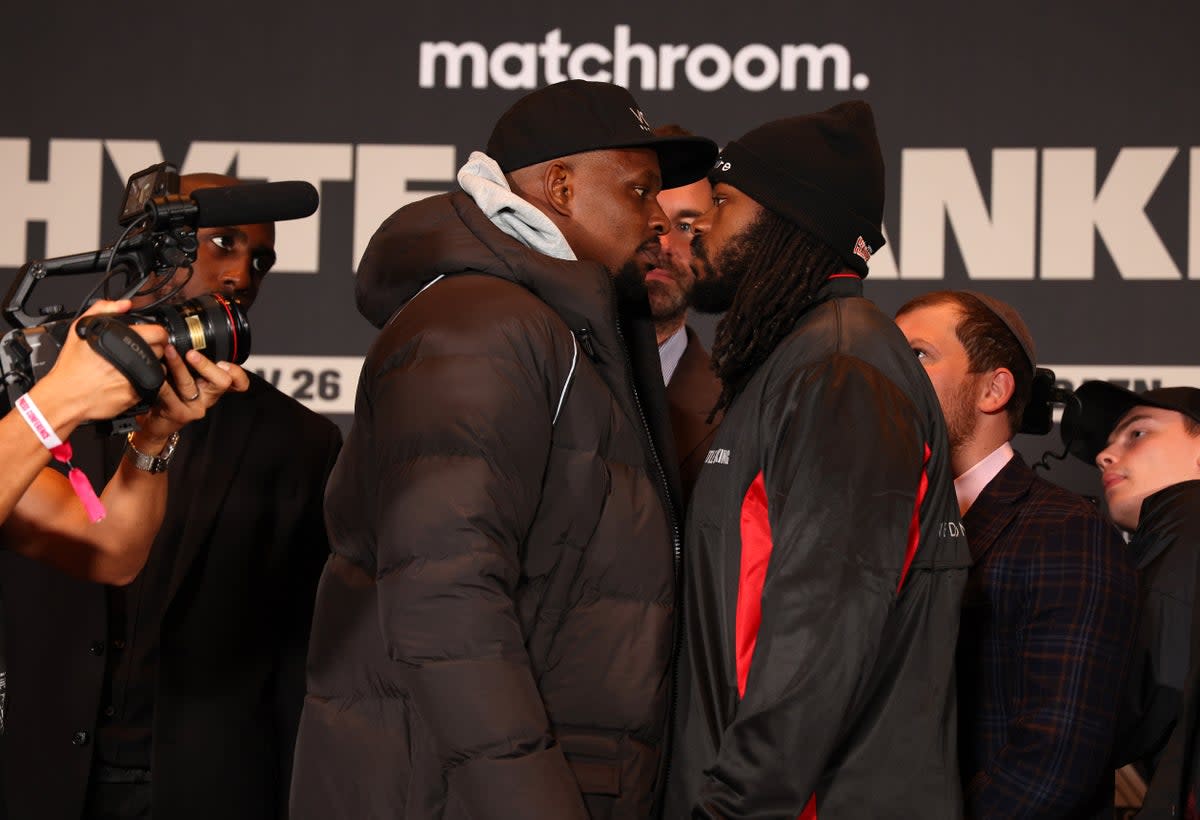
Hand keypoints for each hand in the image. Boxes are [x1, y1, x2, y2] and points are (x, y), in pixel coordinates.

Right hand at [30, 300, 169, 430]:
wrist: (65, 396)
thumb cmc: (71, 366)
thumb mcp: (80, 330)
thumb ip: (103, 310)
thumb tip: (124, 304)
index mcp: (121, 340)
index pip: (159, 332)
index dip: (158, 333)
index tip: (153, 336)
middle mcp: (132, 359)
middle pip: (161, 349)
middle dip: (153, 348)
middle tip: (140, 350)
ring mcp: (136, 377)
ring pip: (159, 367)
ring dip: (152, 365)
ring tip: (134, 365)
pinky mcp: (136, 393)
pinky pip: (152, 384)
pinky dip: (144, 381)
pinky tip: (129, 379)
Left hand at [132, 347, 249, 450]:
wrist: (157, 424)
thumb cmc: (170, 397)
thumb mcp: (187, 379)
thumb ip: (192, 363)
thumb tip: (183, 335)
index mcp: (214, 386)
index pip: (238, 382)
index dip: (237, 373)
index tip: (224, 363)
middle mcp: (208, 397)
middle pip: (222, 381)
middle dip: (206, 365)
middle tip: (191, 354)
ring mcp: (195, 407)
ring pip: (190, 384)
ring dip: (178, 365)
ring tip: (168, 352)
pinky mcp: (180, 414)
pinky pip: (170, 394)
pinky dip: (162, 382)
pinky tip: (156, 374)